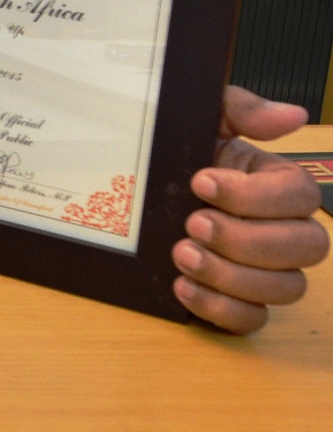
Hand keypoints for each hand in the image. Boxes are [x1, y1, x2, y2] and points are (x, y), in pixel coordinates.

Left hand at [173, 85, 331, 332]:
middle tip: (193, 224)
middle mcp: (281, 230)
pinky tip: (182, 286)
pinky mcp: (237, 301)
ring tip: (181, 254)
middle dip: (247, 238)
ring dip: (232, 275)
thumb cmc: (174, 154)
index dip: (254, 195)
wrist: (126, 191)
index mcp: (277, 185)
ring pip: (284, 288)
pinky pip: (252, 320)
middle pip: (305, 247)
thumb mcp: (200, 121)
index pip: (300, 196)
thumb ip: (242, 110)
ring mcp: (263, 270)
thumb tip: (293, 114)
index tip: (200, 182)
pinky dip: (220, 308)